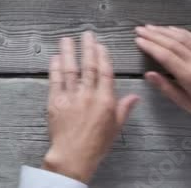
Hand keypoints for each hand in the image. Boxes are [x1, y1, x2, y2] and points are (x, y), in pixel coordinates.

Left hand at [42, 33, 138, 183]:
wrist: (73, 156)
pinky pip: (55, 80)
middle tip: (87, 34)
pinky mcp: (55, 101)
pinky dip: (55, 68)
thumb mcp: (116, 127)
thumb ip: (124, 109)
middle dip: (88, 48)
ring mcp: (71, 97)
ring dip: (68, 52)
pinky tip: (55, 58)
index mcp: (105, 101)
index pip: (105, 72)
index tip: (101, 45)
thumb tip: (135, 96)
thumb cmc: (96, 144)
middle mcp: (88, 96)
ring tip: (67, 39)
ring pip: (70, 69)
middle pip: (88, 66)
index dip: (103, 57)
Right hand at [136, 25, 190, 135]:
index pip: (165, 55)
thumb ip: (167, 88)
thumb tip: (149, 75)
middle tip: (139, 30)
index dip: (149, 46)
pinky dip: (181, 31)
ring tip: (151, 27)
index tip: (138, 40)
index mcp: (190, 76)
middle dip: (154, 35)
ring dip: (165, 30)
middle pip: (172, 43)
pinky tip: (172, 29)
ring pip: (183, 37)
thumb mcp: (188, 105)